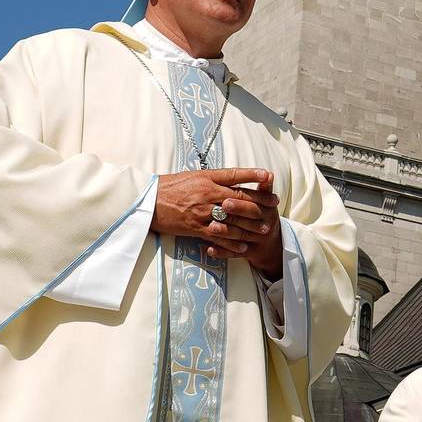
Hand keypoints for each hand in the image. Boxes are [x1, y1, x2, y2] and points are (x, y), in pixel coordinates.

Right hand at [157, 170, 277, 256]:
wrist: (148, 201)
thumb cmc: (169, 187)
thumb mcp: (192, 176)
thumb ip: (212, 179)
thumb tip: (230, 179)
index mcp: (207, 178)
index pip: (235, 175)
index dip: (253, 175)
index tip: (269, 176)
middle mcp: (207, 193)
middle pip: (239, 197)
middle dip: (259, 202)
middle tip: (274, 204)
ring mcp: (203, 212)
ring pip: (233, 218)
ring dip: (251, 224)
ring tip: (265, 228)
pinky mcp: (196, 228)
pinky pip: (219, 236)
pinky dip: (233, 242)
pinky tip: (244, 245)